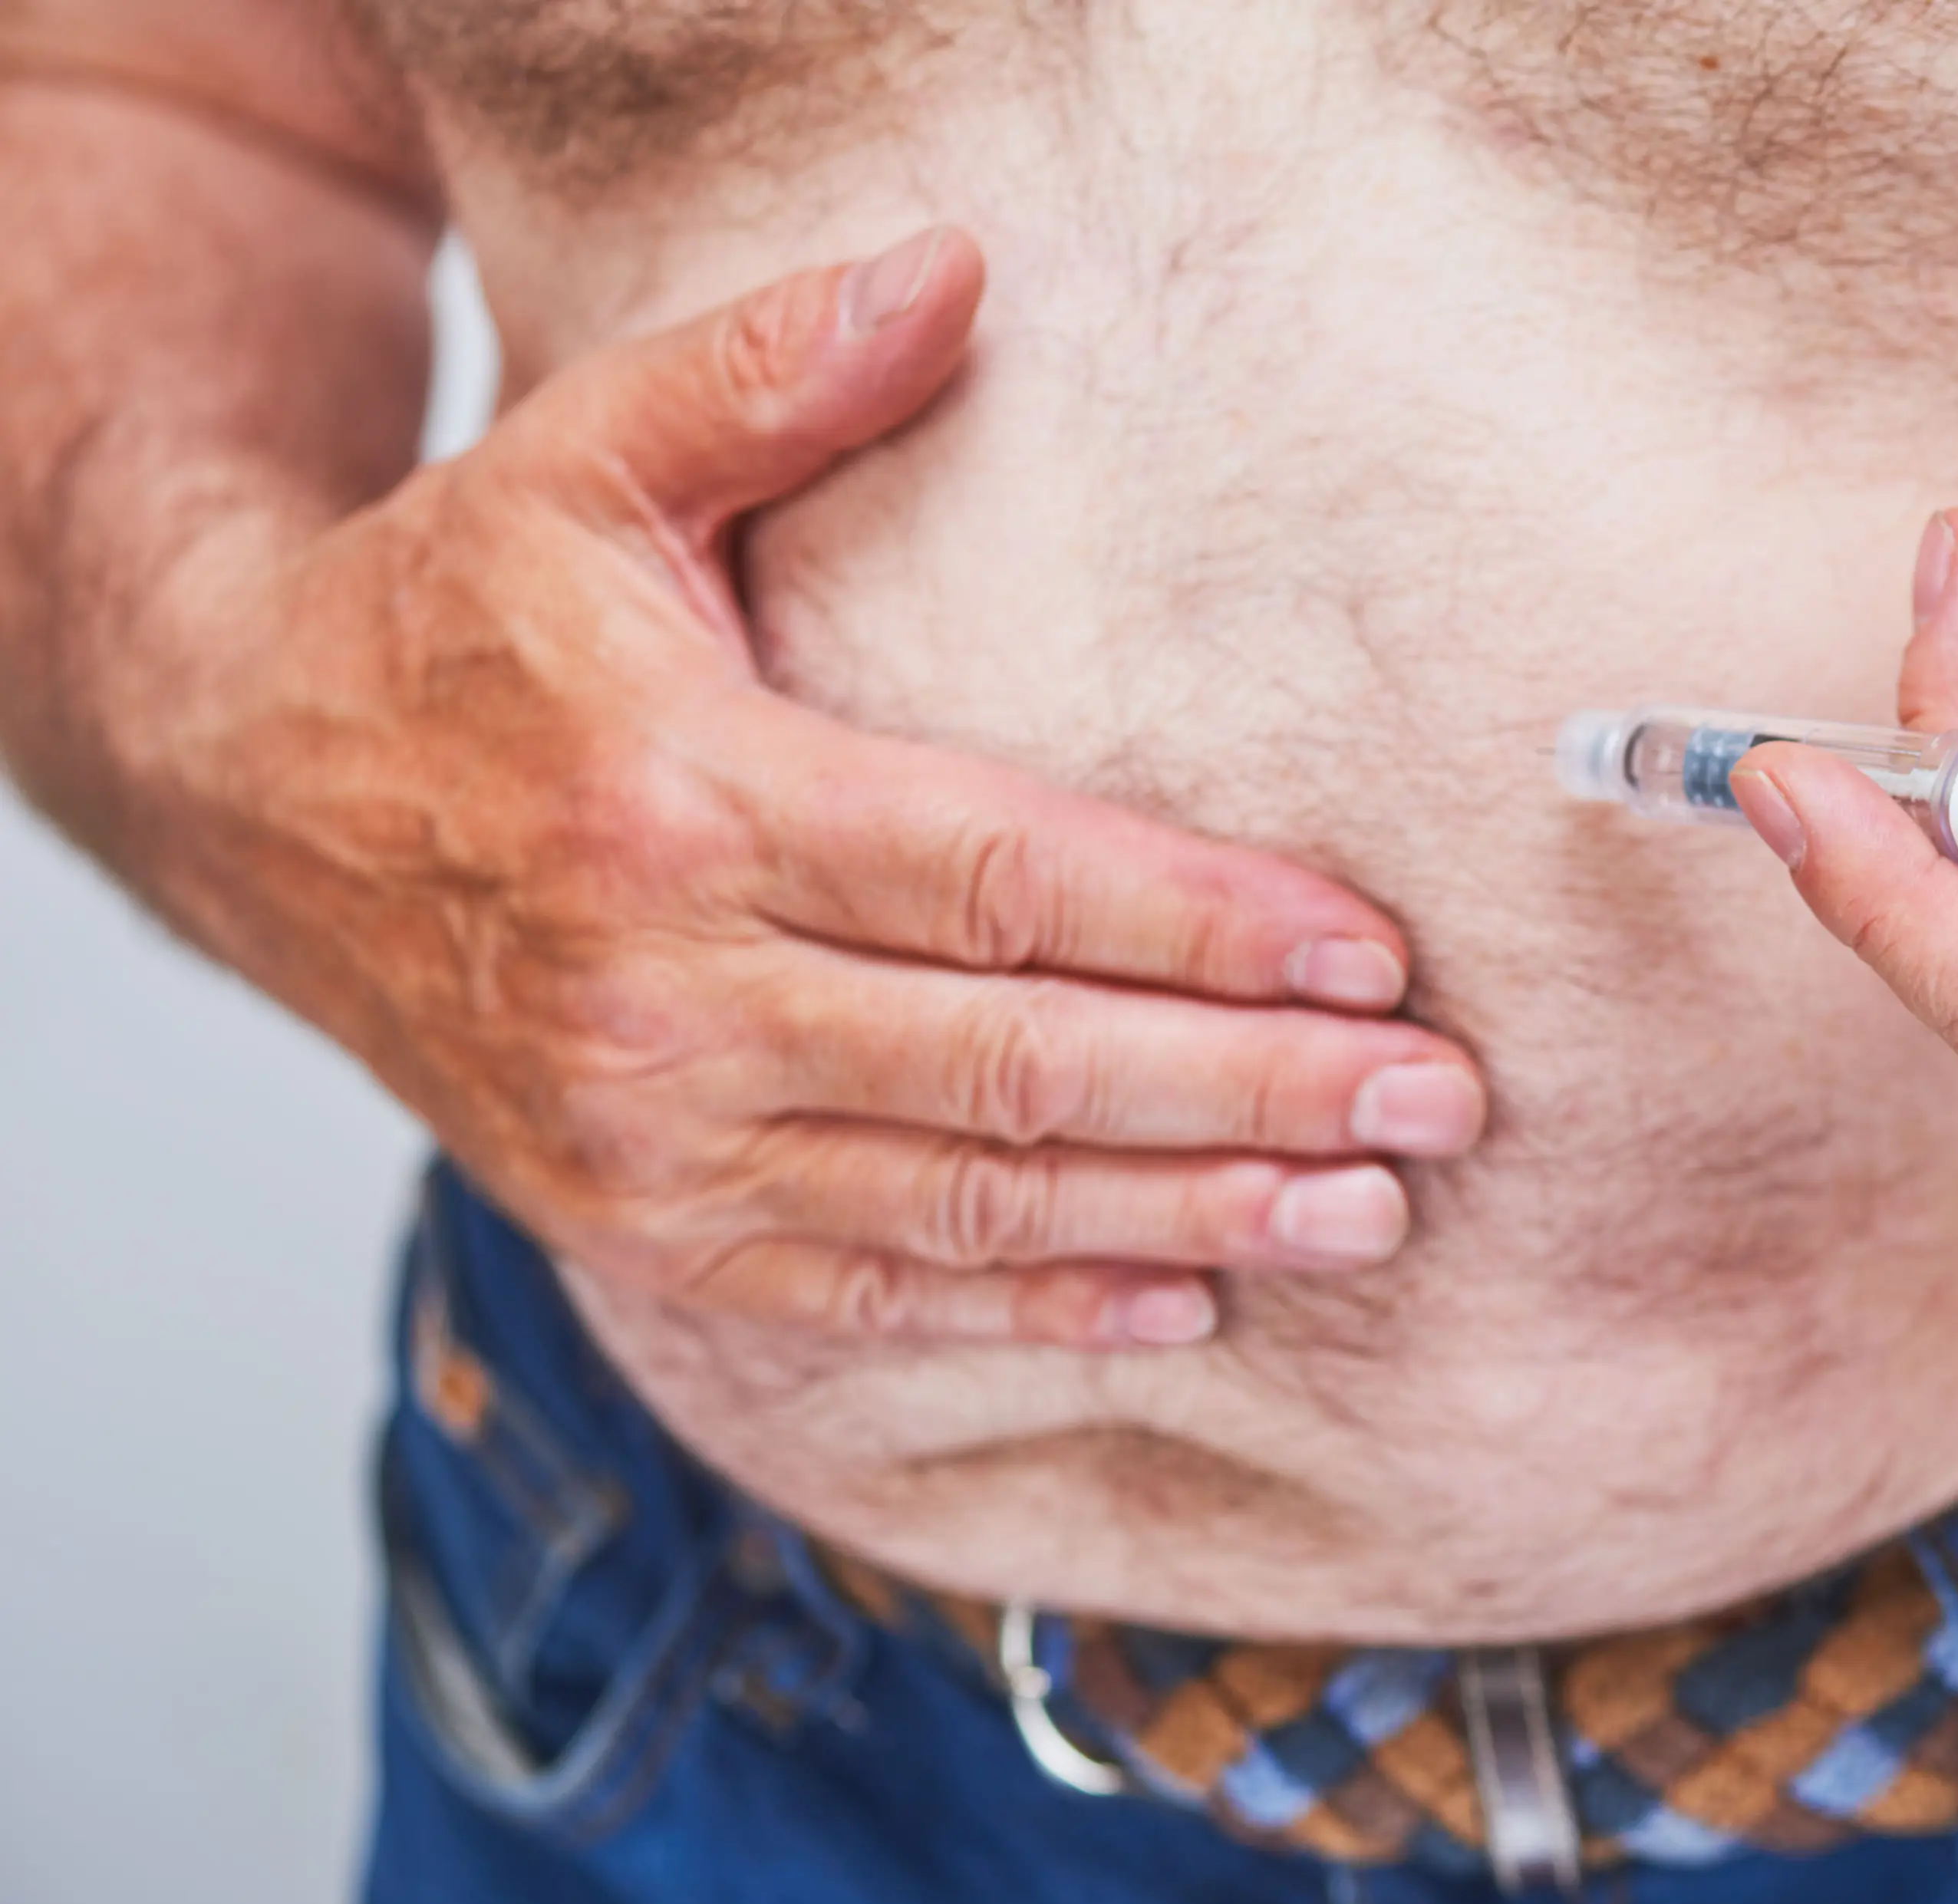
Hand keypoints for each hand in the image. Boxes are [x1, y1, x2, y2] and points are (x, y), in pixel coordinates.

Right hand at [131, 228, 1485, 1347]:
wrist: (249, 794)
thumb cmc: (454, 619)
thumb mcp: (580, 460)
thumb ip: (768, 373)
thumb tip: (955, 268)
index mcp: (687, 802)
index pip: (1002, 879)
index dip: (1202, 924)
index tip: (1371, 953)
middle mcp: (671, 995)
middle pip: (1017, 1061)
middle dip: (1249, 1092)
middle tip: (1434, 1104)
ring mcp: (651, 1136)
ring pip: (966, 1201)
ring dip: (1185, 1220)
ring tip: (1364, 1220)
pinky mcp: (637, 1223)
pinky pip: (864, 1289)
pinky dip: (1030, 1307)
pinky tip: (1180, 1304)